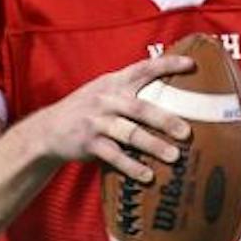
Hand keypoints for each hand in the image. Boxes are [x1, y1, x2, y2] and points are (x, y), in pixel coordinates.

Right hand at [29, 54, 195, 181]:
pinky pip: (113, 155)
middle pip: (140, 108)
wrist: (48, 129)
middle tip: (187, 132)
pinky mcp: (88, 142)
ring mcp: (96, 121)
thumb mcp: (104, 93)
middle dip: (165, 120)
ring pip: (129, 133)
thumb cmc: (87, 111)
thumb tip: (171, 96)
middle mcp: (106, 99)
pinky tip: (147, 175)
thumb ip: (130, 91)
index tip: (191, 64)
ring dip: (153, 146)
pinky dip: (131, 166)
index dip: (167, 65)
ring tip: (173, 157)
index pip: (143, 68)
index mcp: (114, 83)